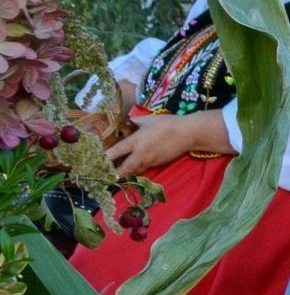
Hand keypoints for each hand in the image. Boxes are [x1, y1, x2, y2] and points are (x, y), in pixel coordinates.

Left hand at [105, 112, 230, 176]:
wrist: (187, 133)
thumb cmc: (167, 123)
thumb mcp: (147, 119)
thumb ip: (134, 122)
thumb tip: (125, 122)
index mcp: (135, 141)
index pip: (115, 152)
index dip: (105, 158)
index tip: (98, 160)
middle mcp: (140, 154)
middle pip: (124, 169)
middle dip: (114, 174)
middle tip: (106, 174)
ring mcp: (150, 161)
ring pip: (134, 171)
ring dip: (126, 173)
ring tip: (118, 172)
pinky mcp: (157, 164)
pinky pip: (144, 169)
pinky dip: (137, 169)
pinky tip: (134, 167)